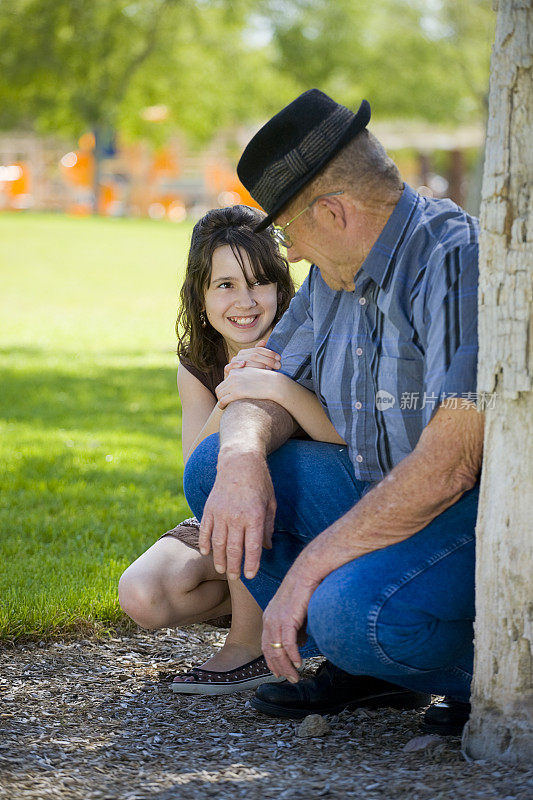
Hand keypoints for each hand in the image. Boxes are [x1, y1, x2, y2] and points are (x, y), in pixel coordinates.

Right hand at [198, 451, 275, 580]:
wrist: (239, 461)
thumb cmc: (260, 482)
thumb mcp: (271, 503)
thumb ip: (268, 526)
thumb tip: (267, 547)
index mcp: (254, 516)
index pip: (252, 547)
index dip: (251, 564)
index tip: (250, 576)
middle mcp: (236, 516)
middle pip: (233, 549)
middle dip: (234, 566)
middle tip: (235, 577)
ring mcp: (221, 513)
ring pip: (218, 542)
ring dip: (219, 559)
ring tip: (222, 570)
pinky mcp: (210, 508)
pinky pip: (205, 530)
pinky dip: (205, 543)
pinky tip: (207, 552)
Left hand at [216, 366, 282, 408]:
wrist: (273, 383)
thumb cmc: (267, 381)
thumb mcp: (253, 375)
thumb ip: (246, 378)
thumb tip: (243, 385)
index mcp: (236, 370)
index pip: (224, 381)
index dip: (224, 389)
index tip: (226, 395)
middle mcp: (233, 376)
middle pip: (219, 388)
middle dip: (220, 396)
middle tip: (223, 402)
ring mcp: (234, 384)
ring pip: (219, 394)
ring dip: (220, 401)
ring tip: (223, 406)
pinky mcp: (236, 392)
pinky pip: (223, 400)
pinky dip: (221, 405)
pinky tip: (224, 408)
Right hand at [223, 340, 280, 377]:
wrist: (242, 391)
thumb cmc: (254, 379)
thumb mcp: (260, 368)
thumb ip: (262, 355)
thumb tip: (264, 341)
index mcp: (247, 353)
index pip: (258, 349)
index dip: (269, 352)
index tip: (279, 358)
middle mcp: (239, 356)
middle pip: (254, 355)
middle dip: (267, 360)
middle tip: (277, 365)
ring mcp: (233, 363)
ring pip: (245, 360)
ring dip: (256, 364)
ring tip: (268, 369)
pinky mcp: (227, 371)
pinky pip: (229, 366)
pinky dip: (236, 364)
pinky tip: (243, 364)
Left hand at [262, 564, 319, 681]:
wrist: (309, 570)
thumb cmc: (305, 588)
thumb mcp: (296, 611)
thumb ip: (296, 627)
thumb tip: (300, 642)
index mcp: (270, 616)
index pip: (266, 644)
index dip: (272, 661)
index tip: (279, 672)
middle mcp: (270, 618)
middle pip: (269, 651)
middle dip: (279, 668)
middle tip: (290, 679)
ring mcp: (277, 618)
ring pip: (277, 650)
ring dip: (286, 666)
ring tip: (295, 676)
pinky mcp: (287, 617)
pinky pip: (287, 642)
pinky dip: (292, 655)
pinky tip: (298, 662)